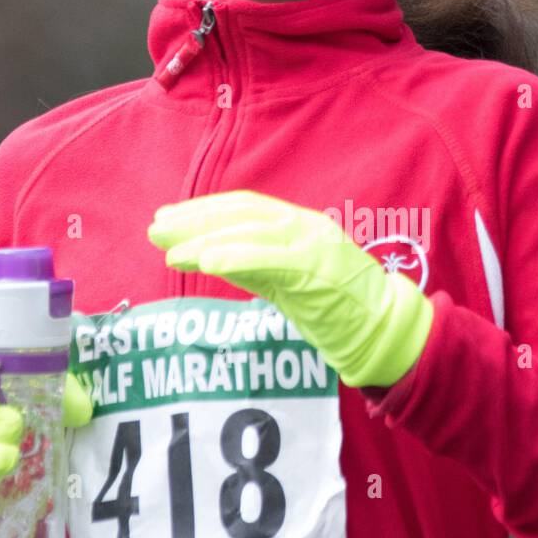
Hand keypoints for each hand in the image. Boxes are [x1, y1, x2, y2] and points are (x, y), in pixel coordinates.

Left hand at [147, 190, 433, 388]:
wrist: (381, 329)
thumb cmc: (336, 309)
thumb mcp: (287, 281)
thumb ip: (254, 265)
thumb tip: (208, 255)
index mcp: (299, 223)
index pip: (244, 207)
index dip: (203, 211)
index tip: (167, 221)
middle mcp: (305, 226)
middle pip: (241, 214)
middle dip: (194, 220)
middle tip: (155, 229)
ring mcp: (312, 244)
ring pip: (250, 232)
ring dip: (205, 240)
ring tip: (171, 251)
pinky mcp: (316, 268)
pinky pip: (268, 257)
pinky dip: (235, 256)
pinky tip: (205, 261)